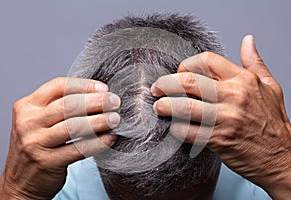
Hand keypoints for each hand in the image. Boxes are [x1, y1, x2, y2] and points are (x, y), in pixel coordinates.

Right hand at [0, 77, 120, 199]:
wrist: (20, 181)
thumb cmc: (36, 146)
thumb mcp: (39, 121)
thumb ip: (59, 107)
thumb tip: (97, 95)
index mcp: (27, 106)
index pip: (58, 86)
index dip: (84, 85)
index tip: (104, 88)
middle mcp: (28, 122)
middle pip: (68, 105)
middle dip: (96, 101)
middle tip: (114, 102)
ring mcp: (35, 143)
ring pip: (74, 126)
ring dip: (99, 121)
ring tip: (115, 119)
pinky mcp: (47, 162)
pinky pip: (78, 149)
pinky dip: (98, 142)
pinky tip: (110, 138)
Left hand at [151, 35, 290, 199]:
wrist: (281, 157)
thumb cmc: (273, 122)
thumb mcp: (270, 86)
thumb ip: (255, 62)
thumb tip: (247, 40)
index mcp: (243, 79)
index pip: (206, 60)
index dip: (187, 64)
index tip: (180, 73)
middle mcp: (233, 96)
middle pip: (188, 81)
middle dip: (166, 83)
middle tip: (158, 88)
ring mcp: (224, 118)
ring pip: (183, 106)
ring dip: (165, 106)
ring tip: (159, 107)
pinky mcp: (217, 139)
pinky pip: (186, 131)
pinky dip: (175, 128)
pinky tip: (174, 126)